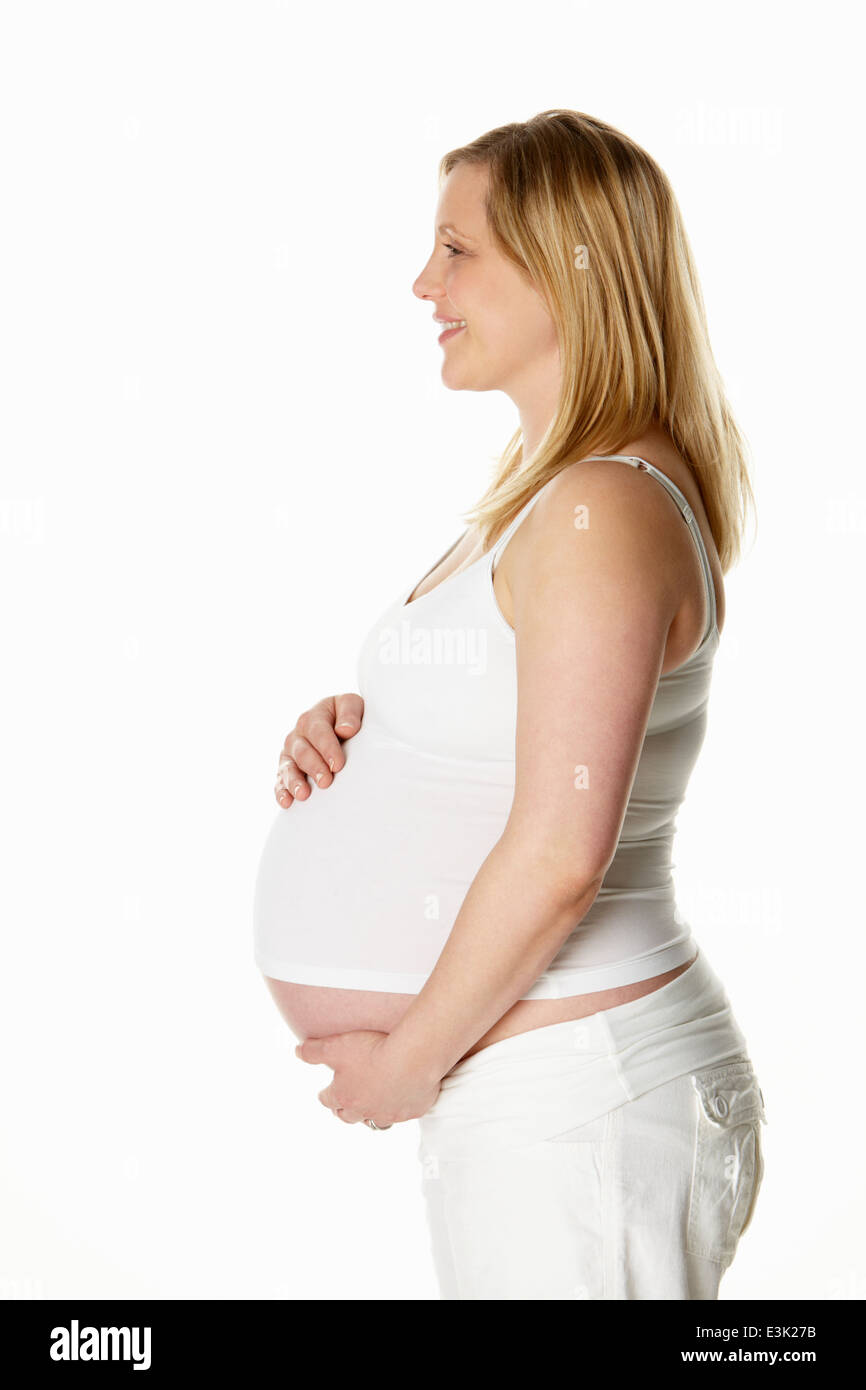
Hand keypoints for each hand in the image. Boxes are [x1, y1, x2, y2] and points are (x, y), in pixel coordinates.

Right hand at [275, 693, 363, 807]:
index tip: (338, 764)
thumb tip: (345, 730)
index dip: (327, 748)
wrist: (339, 725)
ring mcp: (290, 753)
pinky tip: (287, 802)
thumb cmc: (347, 717)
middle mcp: (298, 735)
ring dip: (295, 781)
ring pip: (288, 768)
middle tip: (326, 782)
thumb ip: (349, 713)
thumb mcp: (351, 705)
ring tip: (304, 794)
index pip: (318, 732)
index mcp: (313, 717)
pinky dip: (281, 792)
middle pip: (303, 752)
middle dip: (314, 768)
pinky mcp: (286, 770)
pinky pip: (280, 781)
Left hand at [294, 1029, 441, 1127]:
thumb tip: (298, 1051)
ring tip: (372, 1107)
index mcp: (344, 1096)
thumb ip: (314, 1051)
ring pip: (376, 1121)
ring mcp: (389, 1113)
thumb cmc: (371, 1052)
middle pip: (349, 1116)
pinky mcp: (411, 1111)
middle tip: (345, 1104)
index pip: (328, 1100)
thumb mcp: (335, 1046)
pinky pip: (404, 1114)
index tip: (325, 1092)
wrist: (411, 1059)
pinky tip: (403, 1098)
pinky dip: (400, 1108)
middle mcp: (365, 1110)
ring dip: (371, 1115)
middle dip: (344, 1110)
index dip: (326, 1095)